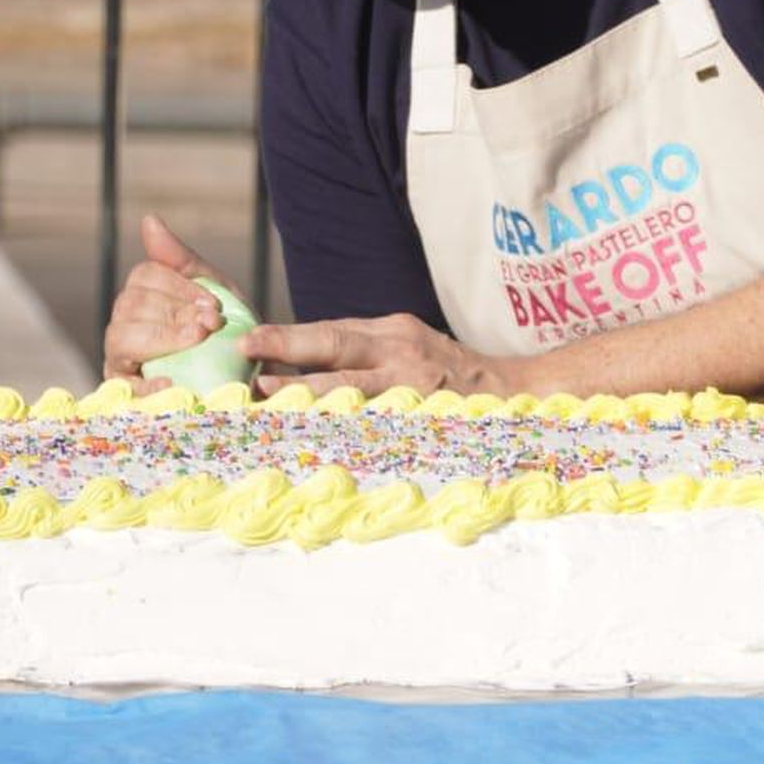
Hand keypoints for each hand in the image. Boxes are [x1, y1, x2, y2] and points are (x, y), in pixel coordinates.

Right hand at [103, 213, 238, 387]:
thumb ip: (182, 259)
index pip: (145, 277)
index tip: (214, 305)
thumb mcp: (215, 292)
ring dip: (163, 337)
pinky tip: (171, 384)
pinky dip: (147, 385)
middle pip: (132, 304)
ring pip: (121, 338)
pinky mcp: (126, 396)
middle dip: (175, 312)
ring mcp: (119, 360)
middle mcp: (124, 324)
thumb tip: (149, 220)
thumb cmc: (227, 332)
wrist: (251, 379)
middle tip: (212, 325)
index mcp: (143, 295)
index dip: (180, 287)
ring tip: (197, 342)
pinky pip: (124, 388)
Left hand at [237, 311, 517, 400]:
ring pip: (349, 381)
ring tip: (266, 393)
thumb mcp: (411, 350)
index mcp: (393, 331)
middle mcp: (400, 348)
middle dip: (287, 344)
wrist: (517, 393)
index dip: (290, 337)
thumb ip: (367, 356)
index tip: (250, 342)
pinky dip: (341, 423)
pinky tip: (313, 432)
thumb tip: (303, 369)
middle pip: (335, 342)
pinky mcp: (424, 408)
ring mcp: (413, 379)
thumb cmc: (453, 377)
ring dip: (304, 387)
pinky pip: (375, 417)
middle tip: (246, 349)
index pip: (333, 331)